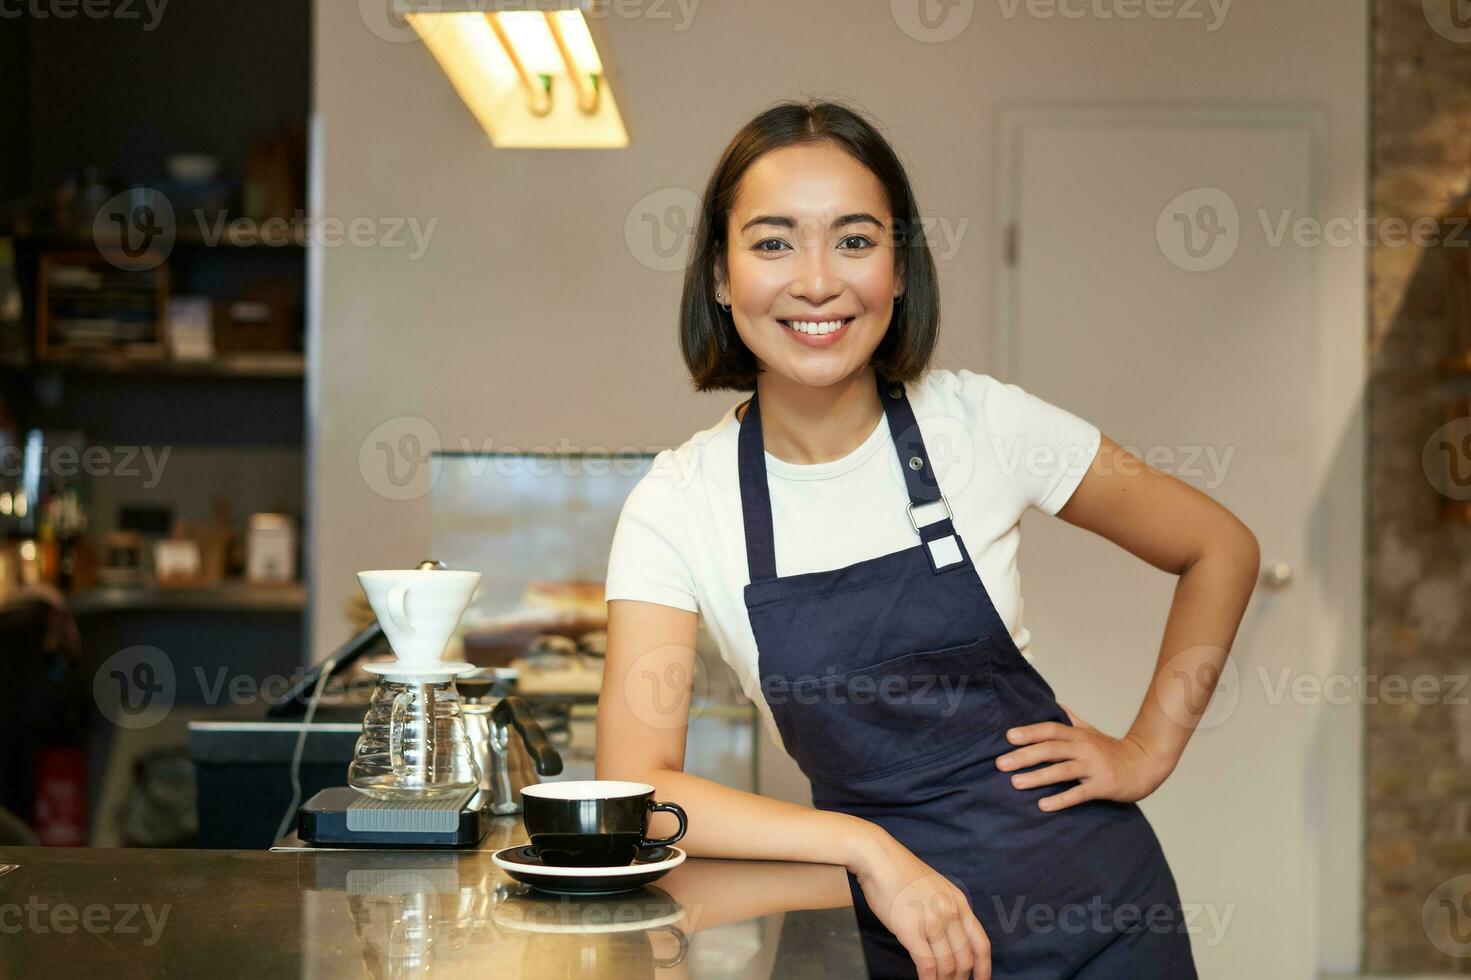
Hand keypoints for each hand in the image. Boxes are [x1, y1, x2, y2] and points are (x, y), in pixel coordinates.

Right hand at [846, 823, 990, 978]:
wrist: (878, 858)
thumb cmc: (901, 872)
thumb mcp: (936, 888)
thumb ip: (946, 912)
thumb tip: (946, 941)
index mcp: (959, 903)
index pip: (981, 944)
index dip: (984, 968)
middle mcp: (950, 913)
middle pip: (965, 959)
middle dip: (960, 979)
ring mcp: (932, 921)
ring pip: (947, 966)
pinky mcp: (911, 930)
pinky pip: (926, 965)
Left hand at [996, 703, 1172, 812]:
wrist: (1145, 765)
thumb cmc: (1113, 750)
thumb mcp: (1091, 731)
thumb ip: (1072, 720)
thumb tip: (1056, 705)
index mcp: (1079, 735)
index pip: (1050, 730)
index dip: (1029, 732)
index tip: (1008, 737)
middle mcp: (1084, 748)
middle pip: (1051, 749)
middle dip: (1024, 755)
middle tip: (1000, 763)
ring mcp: (1094, 767)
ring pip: (1062, 771)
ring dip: (1037, 777)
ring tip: (1015, 783)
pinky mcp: (1102, 786)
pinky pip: (1079, 793)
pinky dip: (1061, 799)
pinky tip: (1043, 805)